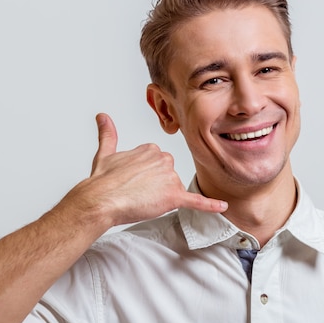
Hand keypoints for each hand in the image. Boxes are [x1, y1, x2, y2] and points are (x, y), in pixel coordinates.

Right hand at [64, 113, 227, 227]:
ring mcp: (169, 178)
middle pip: (168, 175)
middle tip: (136, 191)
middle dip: (156, 185)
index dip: (146, 175)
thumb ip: (108, 133)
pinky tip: (223, 206)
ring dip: (162, 197)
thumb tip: (102, 116)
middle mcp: (164, 159)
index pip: (158, 162)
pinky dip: (210, 205)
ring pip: (174, 189)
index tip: (133, 180)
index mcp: (151, 148)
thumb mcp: (105, 153)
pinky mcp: (173, 197)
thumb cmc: (101, 180)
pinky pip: (196, 201)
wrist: (100, 199)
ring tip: (141, 199)